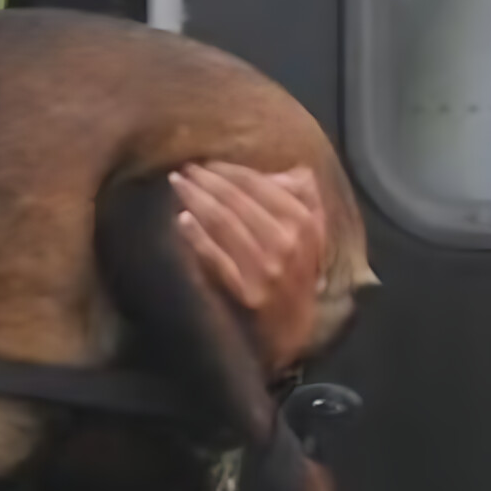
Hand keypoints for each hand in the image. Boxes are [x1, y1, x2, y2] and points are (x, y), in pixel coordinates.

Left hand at [169, 162, 326, 351]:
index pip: (261, 185)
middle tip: (184, 168)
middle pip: (237, 201)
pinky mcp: (245, 291)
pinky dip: (196, 236)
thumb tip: (278, 172)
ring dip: (196, 200)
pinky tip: (181, 220)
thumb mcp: (313, 233)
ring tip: (177, 184)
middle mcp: (286, 242)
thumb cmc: (298, 272)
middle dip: (206, 180)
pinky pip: (215, 257)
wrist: (293, 328)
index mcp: (304, 223)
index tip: (206, 162)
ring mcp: (265, 268)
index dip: (229, 170)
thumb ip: (303, 197)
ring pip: (223, 223)